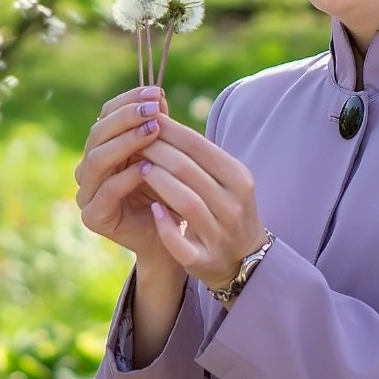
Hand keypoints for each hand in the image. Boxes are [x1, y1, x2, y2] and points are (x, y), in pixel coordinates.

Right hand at [75, 85, 178, 268]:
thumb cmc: (168, 192)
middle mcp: (88, 169)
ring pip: (97, 159)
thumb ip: (157, 128)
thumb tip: (157, 96)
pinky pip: (106, 191)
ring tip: (153, 130)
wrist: (171, 238)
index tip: (156, 92)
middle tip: (154, 109)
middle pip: (98, 134)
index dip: (128, 101)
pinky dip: (127, 177)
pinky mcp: (93, 217)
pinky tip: (149, 167)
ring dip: (126, 142)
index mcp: (101, 148)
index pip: (105, 115)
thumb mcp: (164, 154)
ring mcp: (86, 194)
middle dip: (127, 117)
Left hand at [137, 115, 267, 291]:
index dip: (167, 131)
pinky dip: (164, 225)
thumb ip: (196, 153)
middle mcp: (233, 205)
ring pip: (185, 200)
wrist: (246, 258)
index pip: (198, 145)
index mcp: (239, 179)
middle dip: (154, 151)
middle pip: (186, 169)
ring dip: (157, 181)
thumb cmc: (226, 206)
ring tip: (138, 168)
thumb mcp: (223, 176)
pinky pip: (180, 241)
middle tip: (131, 142)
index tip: (144, 121)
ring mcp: (220, 235)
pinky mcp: (205, 261)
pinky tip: (152, 209)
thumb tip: (158, 117)